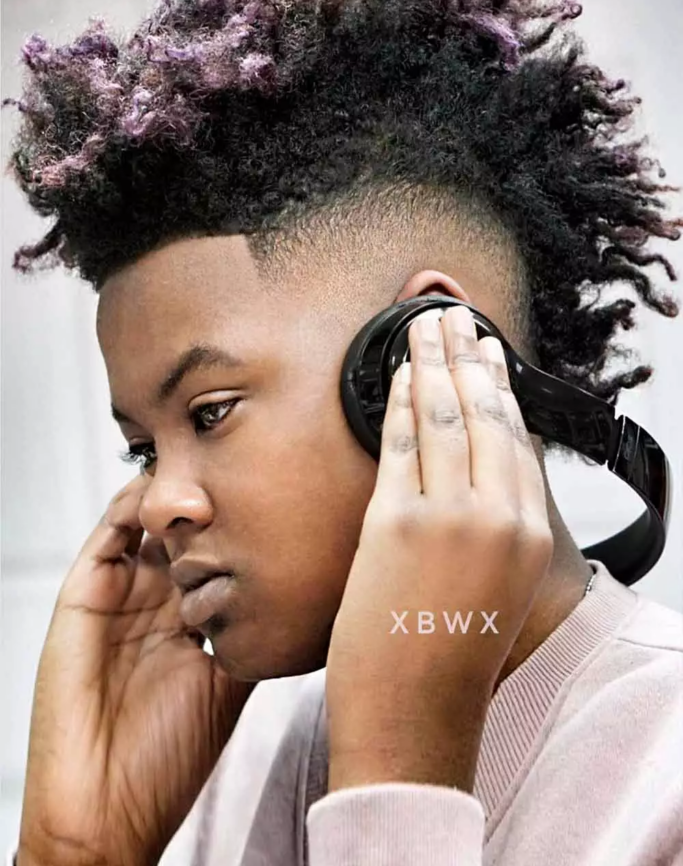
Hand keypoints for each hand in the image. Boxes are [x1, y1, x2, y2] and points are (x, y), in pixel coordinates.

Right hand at [18, 475, 256, 865]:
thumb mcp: (228, 688)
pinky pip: (106, 535)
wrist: (106, 808)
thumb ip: (255, 639)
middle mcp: (156, 601)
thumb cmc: (168, 759)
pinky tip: (164, 488)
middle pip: (188, 531)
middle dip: (218, 499)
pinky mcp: (84, 594)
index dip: (248, 526)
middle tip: (254, 459)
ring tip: (213, 466)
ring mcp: (120, 594)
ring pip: (150, 524)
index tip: (287, 489)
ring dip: (178, 496)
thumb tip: (309, 599)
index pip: (220, 555)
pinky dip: (132, 506)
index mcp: (190, 619)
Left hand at [325, 304, 553, 792]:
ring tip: (421, 327)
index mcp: (527, 532)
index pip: (516, 433)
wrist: (415, 718)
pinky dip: (398, 400)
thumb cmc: (447, 656)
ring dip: (430, 361)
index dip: (498, 382)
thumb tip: (470, 466)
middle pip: (484, 412)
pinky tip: (395, 375)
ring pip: (444, 415)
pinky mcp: (399, 524)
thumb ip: (490, 522)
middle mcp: (499, 517)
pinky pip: (401, 442)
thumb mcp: (491, 583)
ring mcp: (451, 517)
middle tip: (450, 316)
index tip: (487, 347)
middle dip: (464, 354)